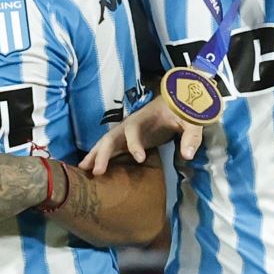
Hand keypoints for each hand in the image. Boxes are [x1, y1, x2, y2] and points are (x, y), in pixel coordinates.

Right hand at [80, 96, 203, 174]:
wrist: (173, 102)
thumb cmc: (180, 110)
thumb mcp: (191, 120)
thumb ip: (191, 136)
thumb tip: (188, 155)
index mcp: (142, 118)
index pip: (133, 130)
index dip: (134, 144)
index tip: (140, 159)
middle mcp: (129, 126)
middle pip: (110, 138)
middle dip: (102, 154)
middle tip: (96, 171)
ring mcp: (126, 134)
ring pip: (105, 144)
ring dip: (94, 156)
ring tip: (82, 170)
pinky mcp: (127, 141)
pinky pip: (110, 150)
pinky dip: (99, 158)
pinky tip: (90, 169)